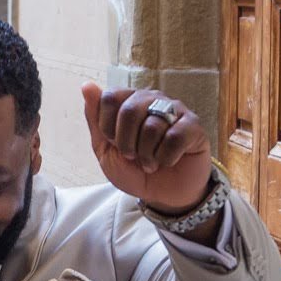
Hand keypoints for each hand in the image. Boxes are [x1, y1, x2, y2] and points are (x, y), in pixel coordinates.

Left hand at [81, 82, 212, 214]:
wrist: (162, 195)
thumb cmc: (134, 170)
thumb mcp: (105, 150)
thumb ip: (95, 119)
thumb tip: (87, 85)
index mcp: (129, 100)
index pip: (109, 98)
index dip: (107, 127)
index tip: (115, 144)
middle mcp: (152, 99)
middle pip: (130, 110)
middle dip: (126, 143)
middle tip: (133, 156)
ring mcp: (175, 110)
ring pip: (152, 126)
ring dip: (147, 155)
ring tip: (151, 162)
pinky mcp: (193, 125)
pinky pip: (174, 137)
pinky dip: (166, 158)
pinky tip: (168, 161)